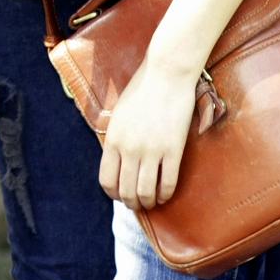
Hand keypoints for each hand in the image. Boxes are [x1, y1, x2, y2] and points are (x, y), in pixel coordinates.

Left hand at [98, 56, 201, 208]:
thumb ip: (118, 139)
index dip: (113, 193)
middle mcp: (129, 149)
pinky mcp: (173, 150)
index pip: (106, 180)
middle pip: (126, 190)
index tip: (120, 194)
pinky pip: (168, 183)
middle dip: (131, 202)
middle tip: (137, 204)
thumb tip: (119, 162)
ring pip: (146, 192)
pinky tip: (165, 195)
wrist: (165, 75)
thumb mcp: (120, 116)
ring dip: (148, 202)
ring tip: (151, 203)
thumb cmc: (141, 91)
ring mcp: (151, 151)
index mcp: (113, 140)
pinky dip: (165, 194)